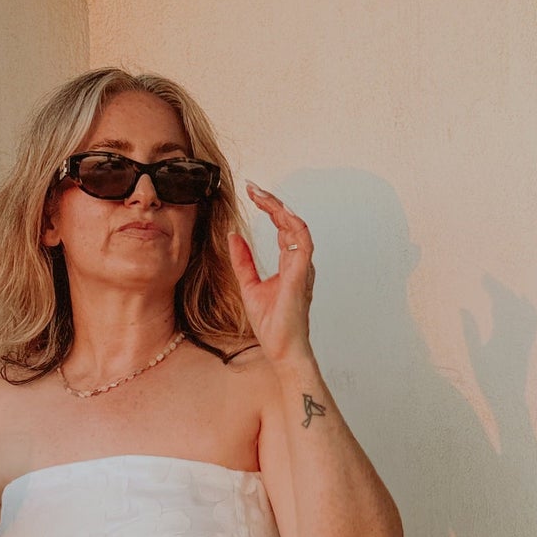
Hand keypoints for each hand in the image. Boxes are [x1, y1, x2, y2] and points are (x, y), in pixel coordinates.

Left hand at [227, 180, 315, 365]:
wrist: (280, 349)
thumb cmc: (271, 325)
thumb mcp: (249, 286)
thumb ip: (243, 261)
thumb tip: (233, 236)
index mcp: (289, 264)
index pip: (282, 228)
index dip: (269, 208)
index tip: (252, 194)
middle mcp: (299, 262)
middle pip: (289, 222)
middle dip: (272, 202)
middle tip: (253, 187)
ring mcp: (303, 267)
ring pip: (297, 226)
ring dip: (279, 208)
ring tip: (261, 195)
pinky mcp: (302, 275)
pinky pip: (302, 242)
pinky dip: (292, 224)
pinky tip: (278, 212)